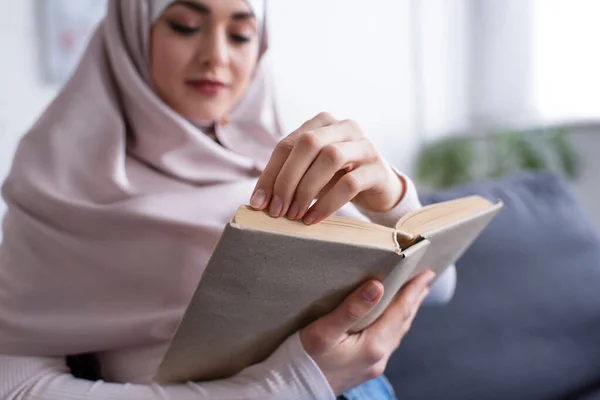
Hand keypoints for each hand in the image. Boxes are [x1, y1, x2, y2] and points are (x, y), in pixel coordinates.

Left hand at [250, 112, 405, 223]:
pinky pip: (350, 183)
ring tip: (295, 215)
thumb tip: (258, 201)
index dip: (270, 173)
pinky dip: (327, 203)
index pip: (288, 143)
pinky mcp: (377, 169)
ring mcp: (364, 146)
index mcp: (322, 122)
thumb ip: (287, 177)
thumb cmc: (337, 177)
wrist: (378, 188)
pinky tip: (313, 218)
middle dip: (287, 179)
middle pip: (308, 143)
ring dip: (306, 190)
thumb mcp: (310, 172)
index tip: (258, 203)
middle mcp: (344, 127)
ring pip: (330, 158)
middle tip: (277, 210)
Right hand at [300, 270, 434, 395]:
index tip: (425, 273)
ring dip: (407, 312)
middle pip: (403, 322)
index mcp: (373, 345)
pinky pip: (389, 341)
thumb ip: (352, 309)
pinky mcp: (365, 368)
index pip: (399, 311)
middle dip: (415, 299)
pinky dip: (395, 325)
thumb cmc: (304, 359)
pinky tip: (391, 321)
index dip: (413, 291)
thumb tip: (377, 287)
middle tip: (425, 279)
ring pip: (397, 333)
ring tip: (414, 297)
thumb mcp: (324, 331)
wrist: (291, 389)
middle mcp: (378, 357)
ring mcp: (373, 365)